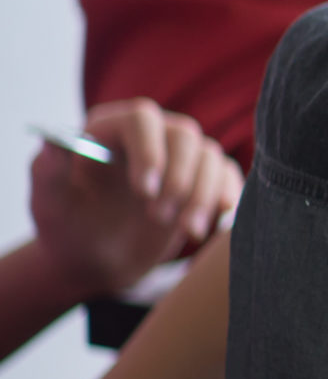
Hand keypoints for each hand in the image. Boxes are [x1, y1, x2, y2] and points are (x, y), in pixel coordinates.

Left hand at [29, 99, 240, 297]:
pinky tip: (211, 227)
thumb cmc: (68, 228)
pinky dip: (226, 199)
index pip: (141, 120)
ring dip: (203, 196)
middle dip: (179, 180)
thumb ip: (47, 171)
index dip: (149, 151)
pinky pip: (228, 177)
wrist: (97, 258)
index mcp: (109, 129)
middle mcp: (150, 135)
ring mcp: (180, 156)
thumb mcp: (49, 203)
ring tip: (187, 232)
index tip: (145, 192)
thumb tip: (54, 142)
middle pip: (184, 136)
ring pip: (210, 157)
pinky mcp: (203, 178)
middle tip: (159, 218)